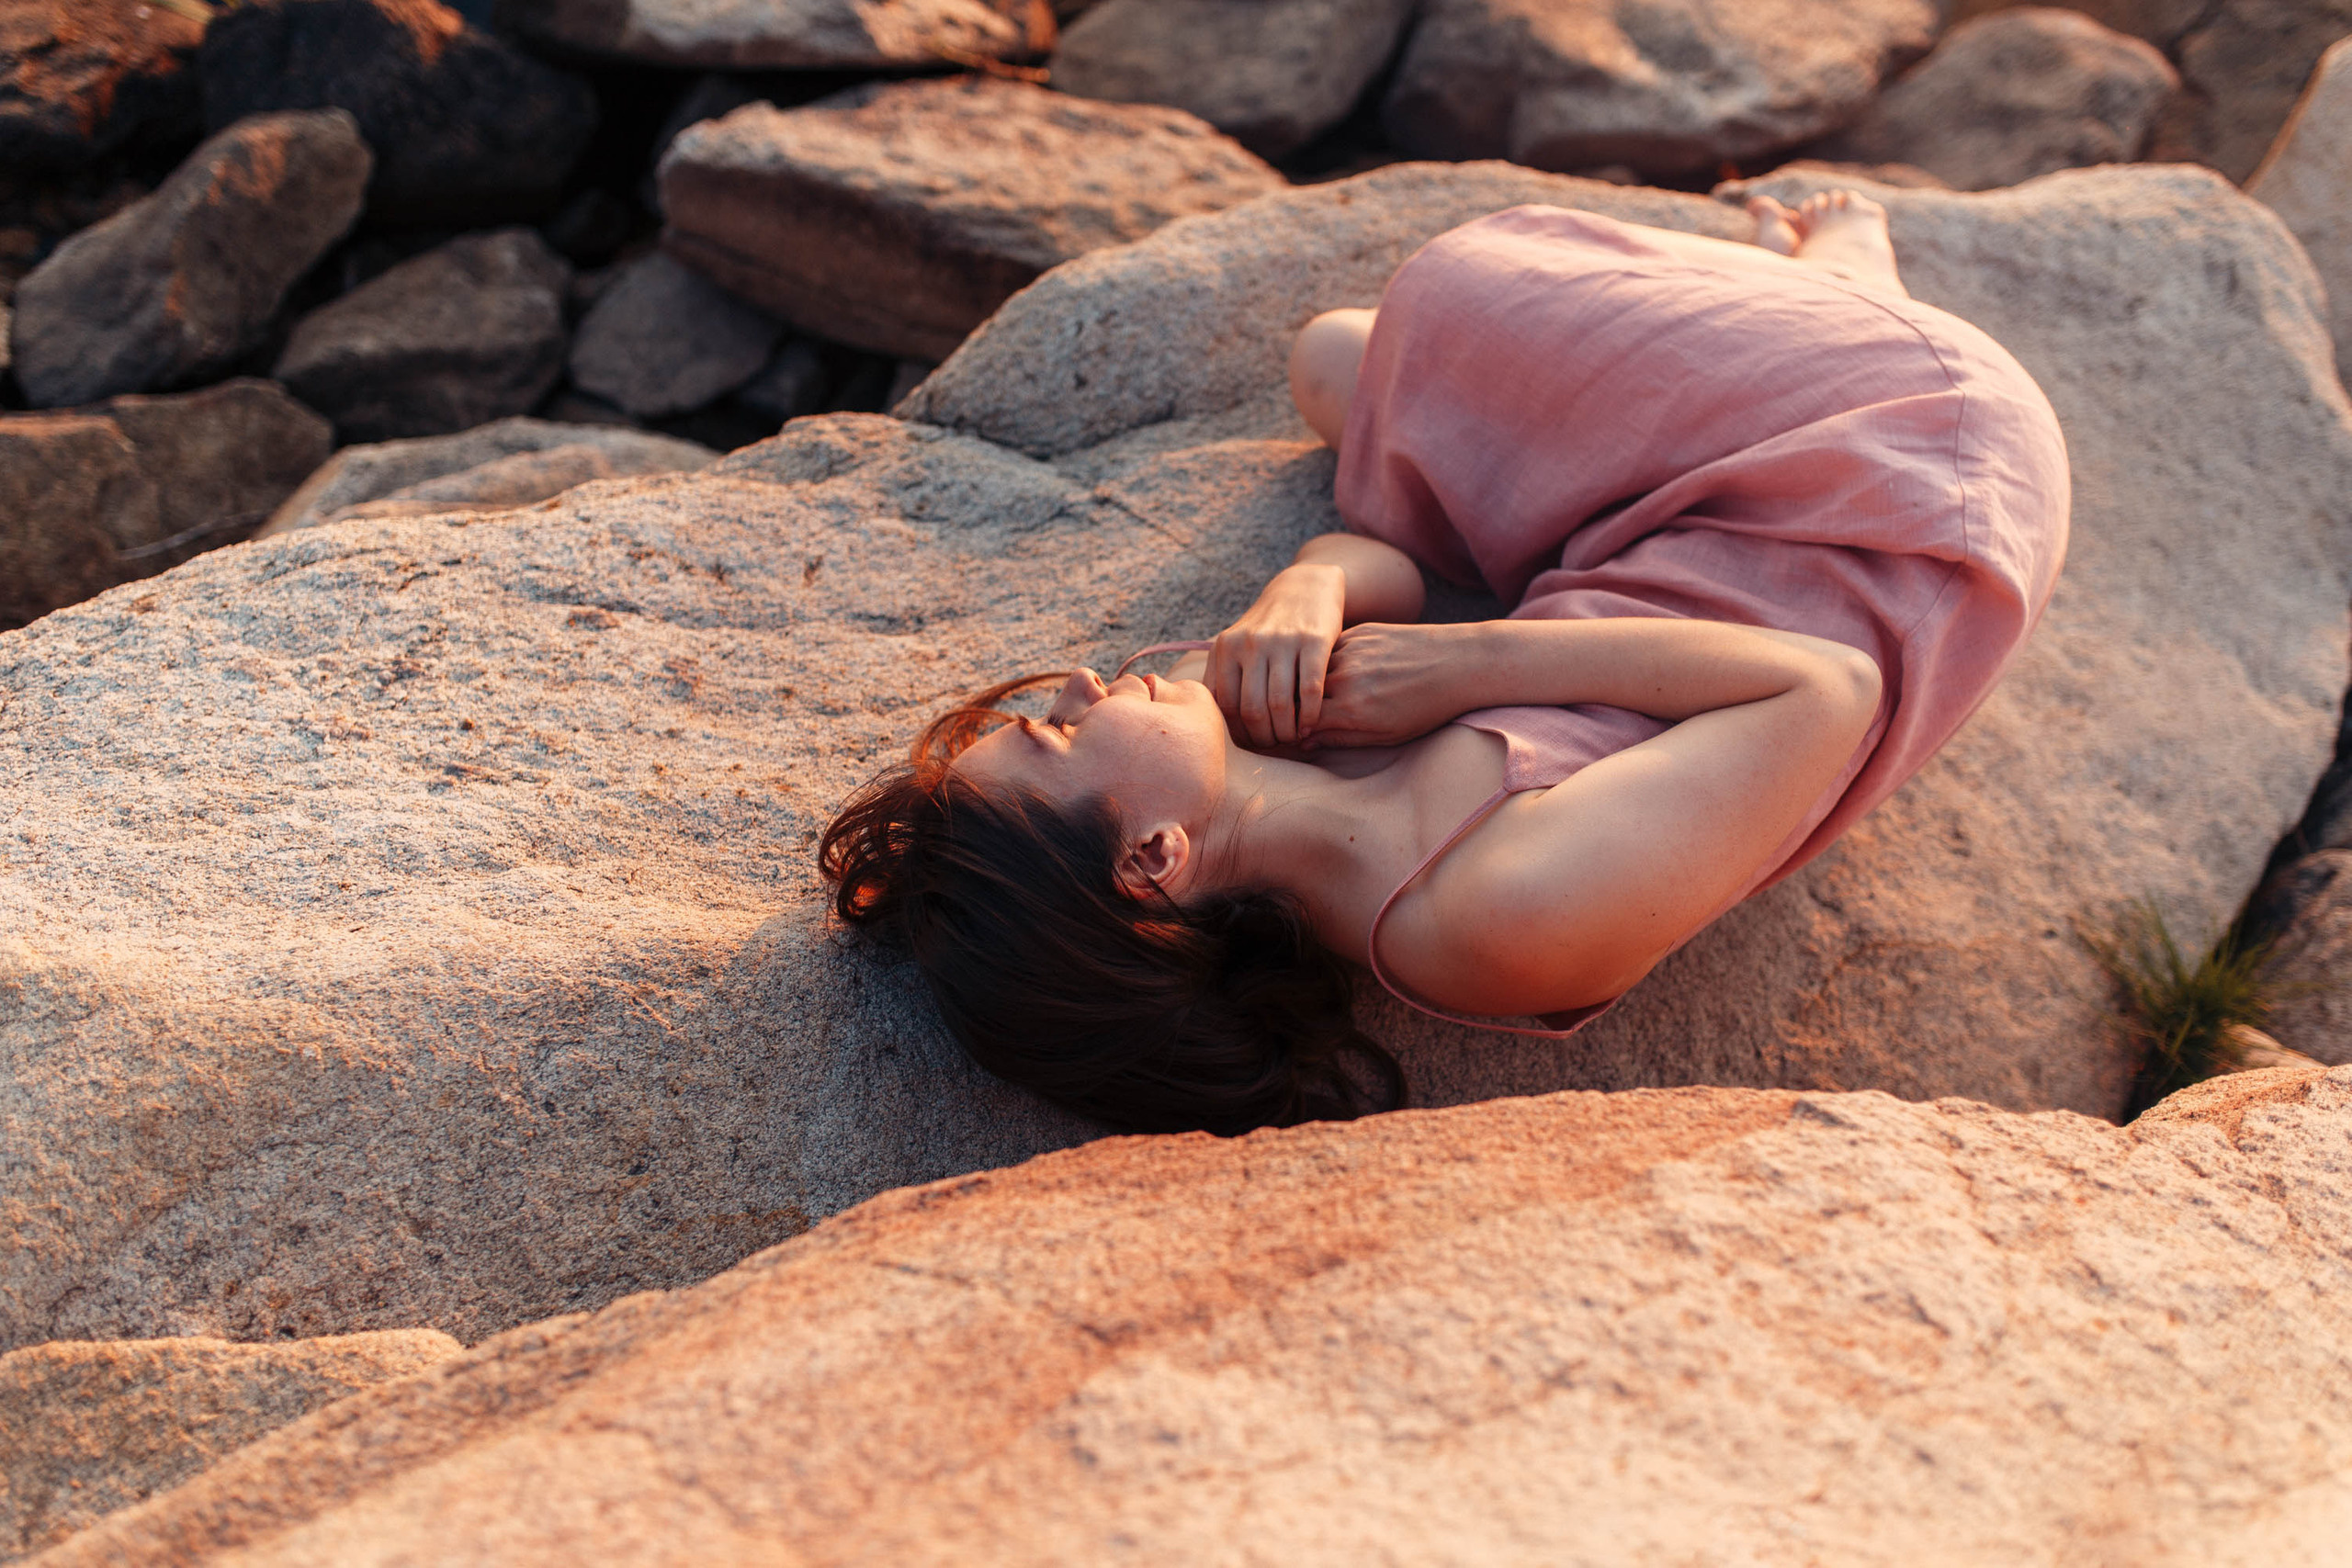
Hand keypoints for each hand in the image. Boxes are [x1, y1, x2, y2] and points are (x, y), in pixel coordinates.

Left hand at [1209, 563, 1344, 746]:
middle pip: (1252, 710)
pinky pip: (1310, 690)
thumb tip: (1210, 724)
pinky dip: (1310, 715)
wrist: (1305, 587)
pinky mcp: (1314, 640)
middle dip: (1264, 737)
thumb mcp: (1236, 644)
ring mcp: (1282, 641)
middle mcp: (1250, 643)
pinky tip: (1310, 724)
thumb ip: (1222, 677)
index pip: (1225, 706)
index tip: (1251, 743)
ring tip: (1291, 738)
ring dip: (1286, 731)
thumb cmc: (1267, 628)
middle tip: (1274, 745)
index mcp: (1226, 647)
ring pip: (1280, 704)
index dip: (1239, 733)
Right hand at [1303, 622, 1475, 747]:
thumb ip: (1343, 739)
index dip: (1298, 729)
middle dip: (1301, 706)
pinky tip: (1346, 670)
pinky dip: (1331, 662)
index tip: (1302, 733)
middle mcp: (1344, 679)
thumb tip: (1307, 741)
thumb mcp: (1387, 735)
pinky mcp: (1360, 632)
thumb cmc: (1427, 707)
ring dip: (1315, 682)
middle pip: (1302, 695)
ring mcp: (1350, 651)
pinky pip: (1331, 649)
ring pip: (1314, 669)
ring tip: (1329, 691)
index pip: (1302, 721)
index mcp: (1350, 710)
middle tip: (1311, 712)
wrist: (1460, 663)